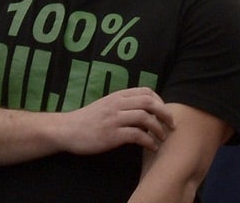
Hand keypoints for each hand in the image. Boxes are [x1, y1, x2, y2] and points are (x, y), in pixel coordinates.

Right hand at [53, 85, 172, 154]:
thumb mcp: (105, 105)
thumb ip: (121, 104)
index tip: (163, 113)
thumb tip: (143, 110)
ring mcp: (114, 119)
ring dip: (159, 129)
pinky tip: (152, 147)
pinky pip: (137, 135)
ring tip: (162, 138)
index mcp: (116, 96)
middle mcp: (116, 104)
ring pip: (145, 117)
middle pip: (149, 102)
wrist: (67, 129)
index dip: (160, 101)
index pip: (145, 91)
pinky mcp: (112, 134)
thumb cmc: (87, 120)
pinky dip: (149, 141)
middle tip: (172, 125)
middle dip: (165, 113)